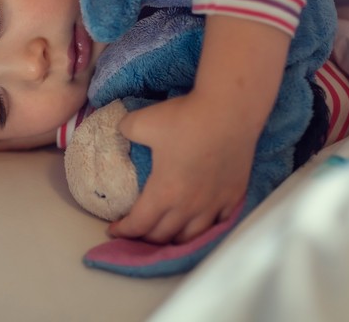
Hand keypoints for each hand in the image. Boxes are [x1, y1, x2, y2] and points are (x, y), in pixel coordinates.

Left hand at [107, 92, 255, 243]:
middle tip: (137, 231)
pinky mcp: (234, 196)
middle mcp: (189, 206)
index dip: (123, 230)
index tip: (114, 229)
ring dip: (174, 238)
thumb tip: (121, 131)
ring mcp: (214, 204)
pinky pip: (218, 223)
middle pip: (163, 235)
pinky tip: (200, 224)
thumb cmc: (185, 118)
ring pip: (191, 236)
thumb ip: (125, 130)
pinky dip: (204, 228)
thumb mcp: (142, 122)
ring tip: (166, 234)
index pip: (139, 224)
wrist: (230, 110)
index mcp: (164, 193)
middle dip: (145, 238)